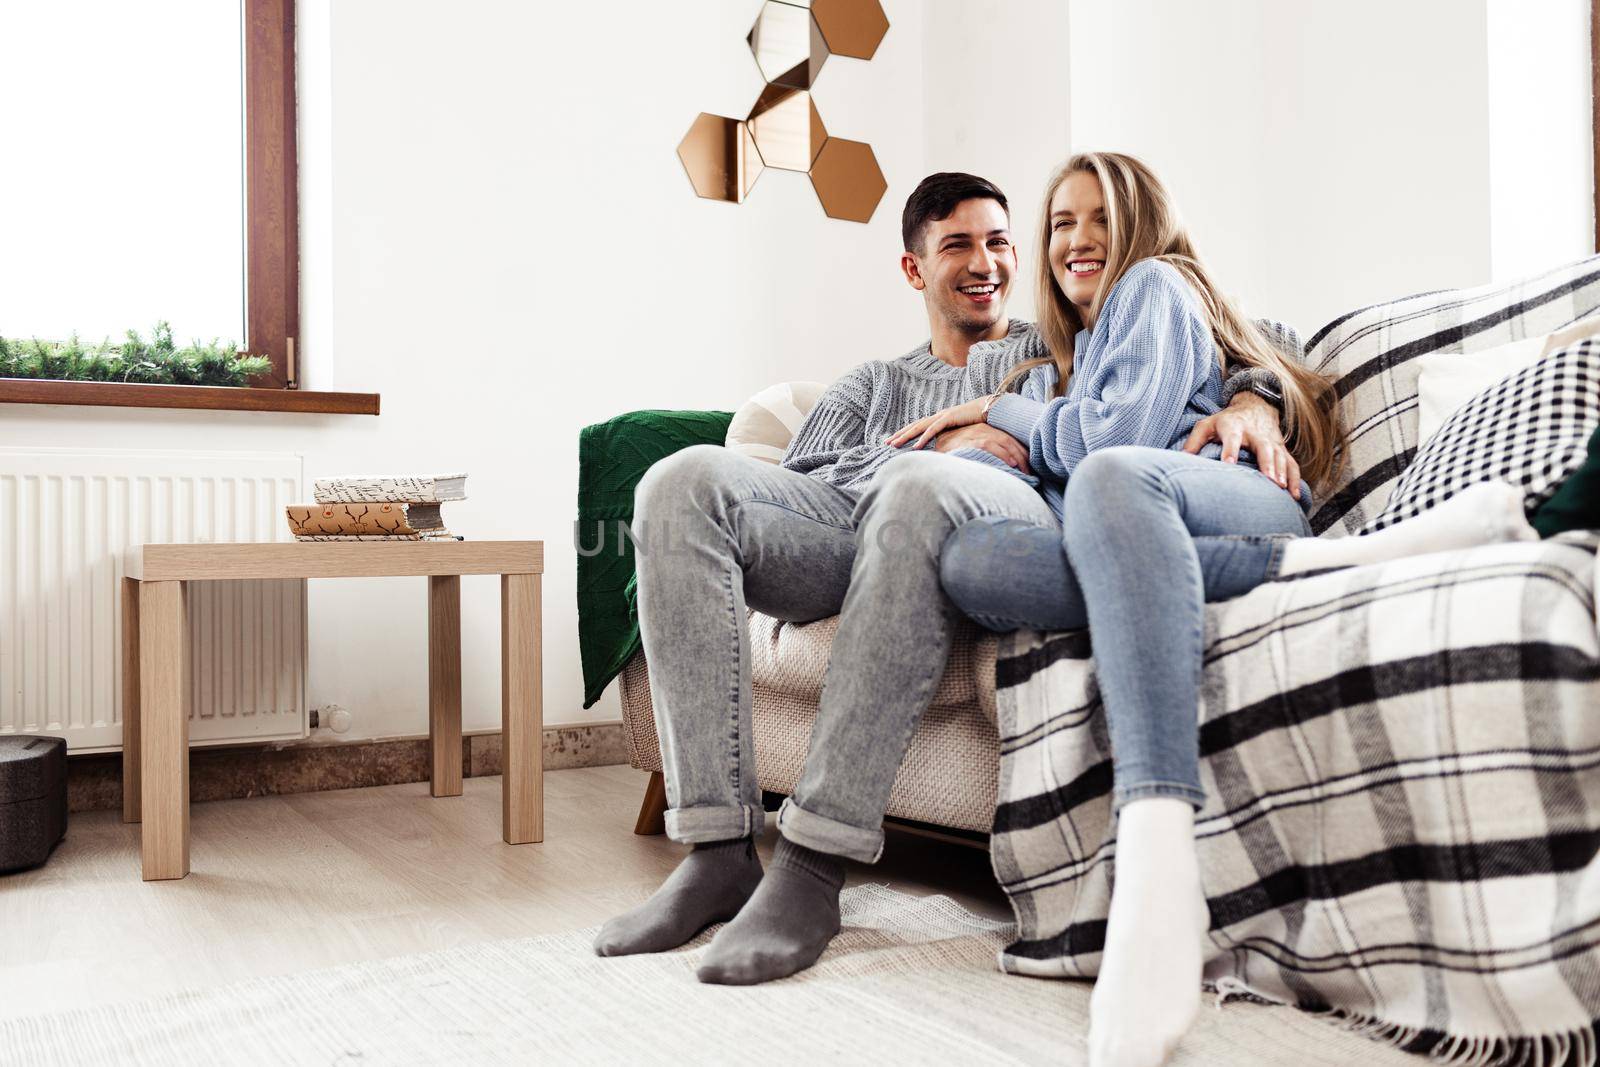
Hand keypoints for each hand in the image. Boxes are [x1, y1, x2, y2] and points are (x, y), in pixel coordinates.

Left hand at [887, 397, 990, 450]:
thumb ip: (953, 436)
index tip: (894, 440)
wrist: (990, 408)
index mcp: (939, 419)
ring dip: (906, 436)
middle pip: (914, 426)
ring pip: (920, 427)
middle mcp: (938, 416)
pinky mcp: (949, 418)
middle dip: (900, 434)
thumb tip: (946, 446)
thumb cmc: (977, 420)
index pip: (919, 426)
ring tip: (895, 444)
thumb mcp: (962, 430)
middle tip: (887, 442)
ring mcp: (942, 416)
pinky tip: (916, 446)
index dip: (906, 433)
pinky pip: (933, 430)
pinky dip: (924, 438)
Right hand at [932, 423, 1030, 473]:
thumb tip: (1006, 467)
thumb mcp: (971, 452)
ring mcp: (975, 433)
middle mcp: (982, 429)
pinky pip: (990, 445)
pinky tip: (1011, 463)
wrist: (931, 455)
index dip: (1021, 452)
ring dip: (1017, 456)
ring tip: (1025, 470)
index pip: (1009, 439)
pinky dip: (1003, 454)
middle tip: (1031, 473)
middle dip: (1023, 456)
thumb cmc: (952, 455)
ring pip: (1003, 441)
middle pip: (1010, 440)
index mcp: (984, 430)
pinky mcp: (968, 439)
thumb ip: (986, 455)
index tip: (1029, 468)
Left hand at [1183, 392, 1300, 496]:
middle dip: (1267, 464)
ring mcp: (1271, 442)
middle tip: (1270, 480)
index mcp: (1234, 426)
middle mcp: (1255, 434)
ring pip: (1280, 457)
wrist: (1255, 406)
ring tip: (1282, 489)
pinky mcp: (1281, 449)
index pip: (1232, 437)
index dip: (1230, 449)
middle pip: (1264, 448)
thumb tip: (1180, 460)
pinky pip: (1291, 464)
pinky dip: (1295, 479)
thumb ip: (1193, 442)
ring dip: (1283, 473)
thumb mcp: (1206, 426)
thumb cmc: (1225, 421)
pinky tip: (1294, 496)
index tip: (1228, 463)